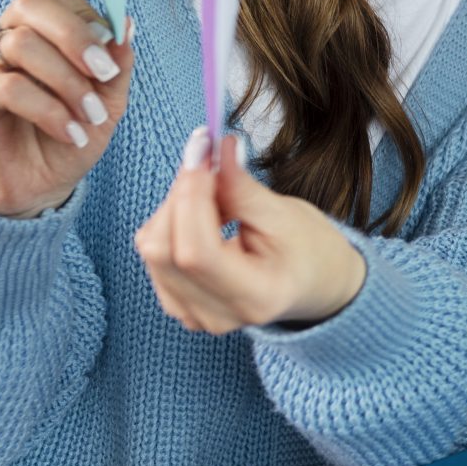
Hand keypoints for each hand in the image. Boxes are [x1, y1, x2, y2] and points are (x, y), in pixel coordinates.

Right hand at [0, 0, 134, 216]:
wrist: (41, 188)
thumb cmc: (73, 134)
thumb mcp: (109, 101)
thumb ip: (117, 63)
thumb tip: (126, 23)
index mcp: (39, 28)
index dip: (86, 10)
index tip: (112, 50)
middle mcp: (3, 36)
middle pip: (32, 3)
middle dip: (77, 36)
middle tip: (106, 75)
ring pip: (21, 44)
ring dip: (67, 82)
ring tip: (91, 117)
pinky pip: (7, 87)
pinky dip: (48, 110)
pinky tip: (71, 133)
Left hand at [134, 130, 368, 331]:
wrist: (314, 284)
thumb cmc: (309, 250)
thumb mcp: (285, 214)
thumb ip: (241, 187)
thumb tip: (214, 150)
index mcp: (255, 296)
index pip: (196, 251)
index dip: (191, 196)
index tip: (202, 150)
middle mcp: (217, 315)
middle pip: (164, 249)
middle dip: (180, 194)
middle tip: (207, 158)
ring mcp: (193, 315)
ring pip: (153, 249)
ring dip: (175, 206)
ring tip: (214, 192)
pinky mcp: (178, 305)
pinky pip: (154, 256)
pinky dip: (171, 224)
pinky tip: (203, 215)